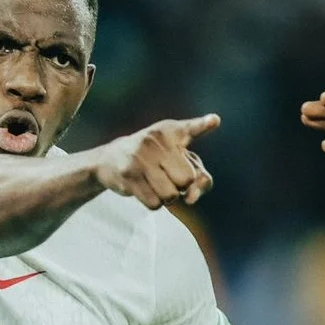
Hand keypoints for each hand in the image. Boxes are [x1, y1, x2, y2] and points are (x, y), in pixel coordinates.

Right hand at [96, 114, 219, 207]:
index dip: (202, 125)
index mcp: (169, 131)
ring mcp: (140, 158)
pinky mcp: (128, 175)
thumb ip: (197, 175)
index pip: (190, 129)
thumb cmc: (153, 157)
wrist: (111, 159)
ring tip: (155, 183)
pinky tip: (144, 188)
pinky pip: (154, 203)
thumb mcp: (176, 154)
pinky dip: (153, 203)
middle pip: (187, 180)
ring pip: (170, 195)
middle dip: (180, 186)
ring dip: (166, 197)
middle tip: (167, 176)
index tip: (214, 120)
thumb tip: (190, 199)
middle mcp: (155, 141)